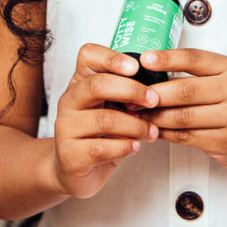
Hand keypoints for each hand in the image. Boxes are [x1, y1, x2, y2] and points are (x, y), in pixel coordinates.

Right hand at [52, 43, 159, 198]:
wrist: (74, 170)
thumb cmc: (100, 134)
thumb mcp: (112, 107)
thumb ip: (127, 94)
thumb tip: (160, 85)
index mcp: (81, 82)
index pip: (88, 56)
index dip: (112, 57)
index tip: (137, 66)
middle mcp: (70, 101)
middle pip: (97, 85)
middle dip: (132, 90)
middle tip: (154, 100)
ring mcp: (66, 127)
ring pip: (104, 119)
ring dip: (135, 125)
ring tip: (151, 131)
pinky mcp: (69, 155)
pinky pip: (101, 148)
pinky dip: (124, 147)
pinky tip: (134, 147)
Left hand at [140, 48, 226, 170]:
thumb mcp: (223, 78)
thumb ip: (194, 73)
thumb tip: (150, 70)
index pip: (193, 59)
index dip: (167, 59)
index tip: (144, 59)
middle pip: (184, 91)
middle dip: (153, 94)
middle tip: (130, 95)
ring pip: (182, 117)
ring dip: (154, 117)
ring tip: (135, 114)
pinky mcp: (224, 142)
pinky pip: (186, 137)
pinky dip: (164, 133)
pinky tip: (151, 129)